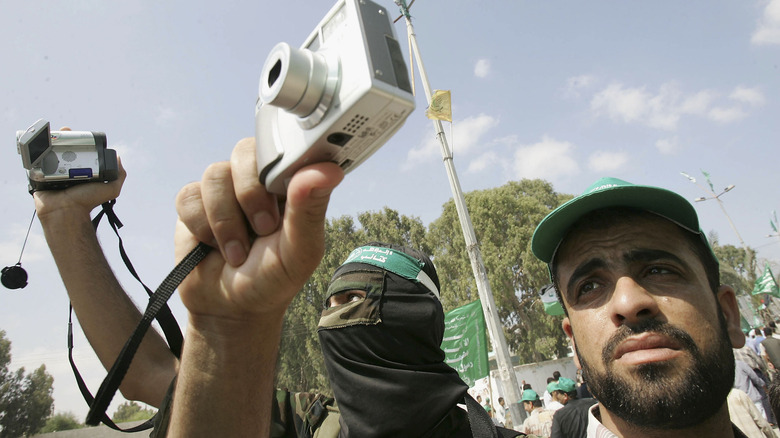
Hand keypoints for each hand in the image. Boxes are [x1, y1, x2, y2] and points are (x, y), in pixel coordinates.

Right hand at [33, 127, 125, 223]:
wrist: (66, 210)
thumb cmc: (87, 201)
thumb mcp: (111, 189)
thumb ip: (119, 175)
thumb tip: (118, 157)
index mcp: (82, 171)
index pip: (81, 153)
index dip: (80, 143)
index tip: (79, 135)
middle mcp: (67, 171)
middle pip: (63, 150)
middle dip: (64, 139)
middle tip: (65, 132)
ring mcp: (52, 172)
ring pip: (50, 153)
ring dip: (50, 142)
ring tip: (53, 135)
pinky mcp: (39, 176)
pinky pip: (36, 161)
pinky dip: (37, 152)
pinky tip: (40, 143)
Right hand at [174, 137, 343, 321]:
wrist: (230, 308)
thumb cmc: (274, 278)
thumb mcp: (300, 251)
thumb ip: (311, 209)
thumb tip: (328, 169)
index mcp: (288, 184)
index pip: (284, 147)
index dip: (279, 164)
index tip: (282, 194)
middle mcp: (256, 180)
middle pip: (244, 151)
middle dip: (251, 195)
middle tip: (263, 229)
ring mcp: (223, 189)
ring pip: (214, 175)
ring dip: (226, 221)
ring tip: (238, 252)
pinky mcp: (194, 203)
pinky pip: (189, 196)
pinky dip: (201, 227)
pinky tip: (213, 247)